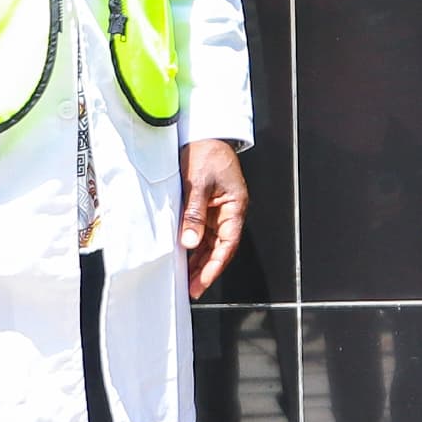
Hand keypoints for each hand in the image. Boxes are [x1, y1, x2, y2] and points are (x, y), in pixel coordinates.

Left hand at [178, 140, 248, 296]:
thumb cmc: (207, 152)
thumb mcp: (198, 183)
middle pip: (220, 248)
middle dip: (207, 269)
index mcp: (236, 206)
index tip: (203, 282)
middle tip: (192, 288)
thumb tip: (190, 241)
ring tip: (187, 279)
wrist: (204, 133)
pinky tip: (186, 258)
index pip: (228, 244)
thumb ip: (194, 213)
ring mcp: (219, 211)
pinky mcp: (207, 208)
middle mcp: (230, 212)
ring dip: (200, 261)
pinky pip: (203, 232)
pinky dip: (195, 246)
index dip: (216, 266)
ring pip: (211, 243)